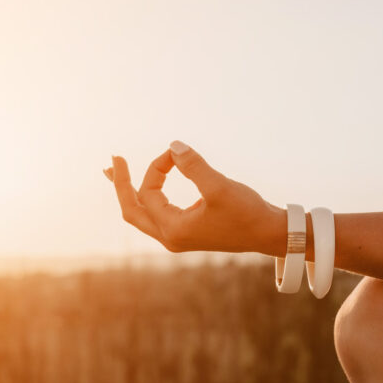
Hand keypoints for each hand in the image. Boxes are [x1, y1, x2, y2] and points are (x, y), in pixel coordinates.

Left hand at [104, 141, 285, 254]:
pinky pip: (155, 215)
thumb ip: (194, 166)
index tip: (176, 152)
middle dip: (120, 185)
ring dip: (130, 192)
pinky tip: (145, 188)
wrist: (269, 234)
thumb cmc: (247, 213)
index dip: (158, 167)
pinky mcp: (187, 233)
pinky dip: (146, 198)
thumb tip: (173, 145)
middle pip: (132, 210)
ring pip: (142, 214)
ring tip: (115, 172)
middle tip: (112, 161)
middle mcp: (170, 237)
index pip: (149, 192)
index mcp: (173, 229)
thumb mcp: (220, 187)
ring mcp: (177, 237)